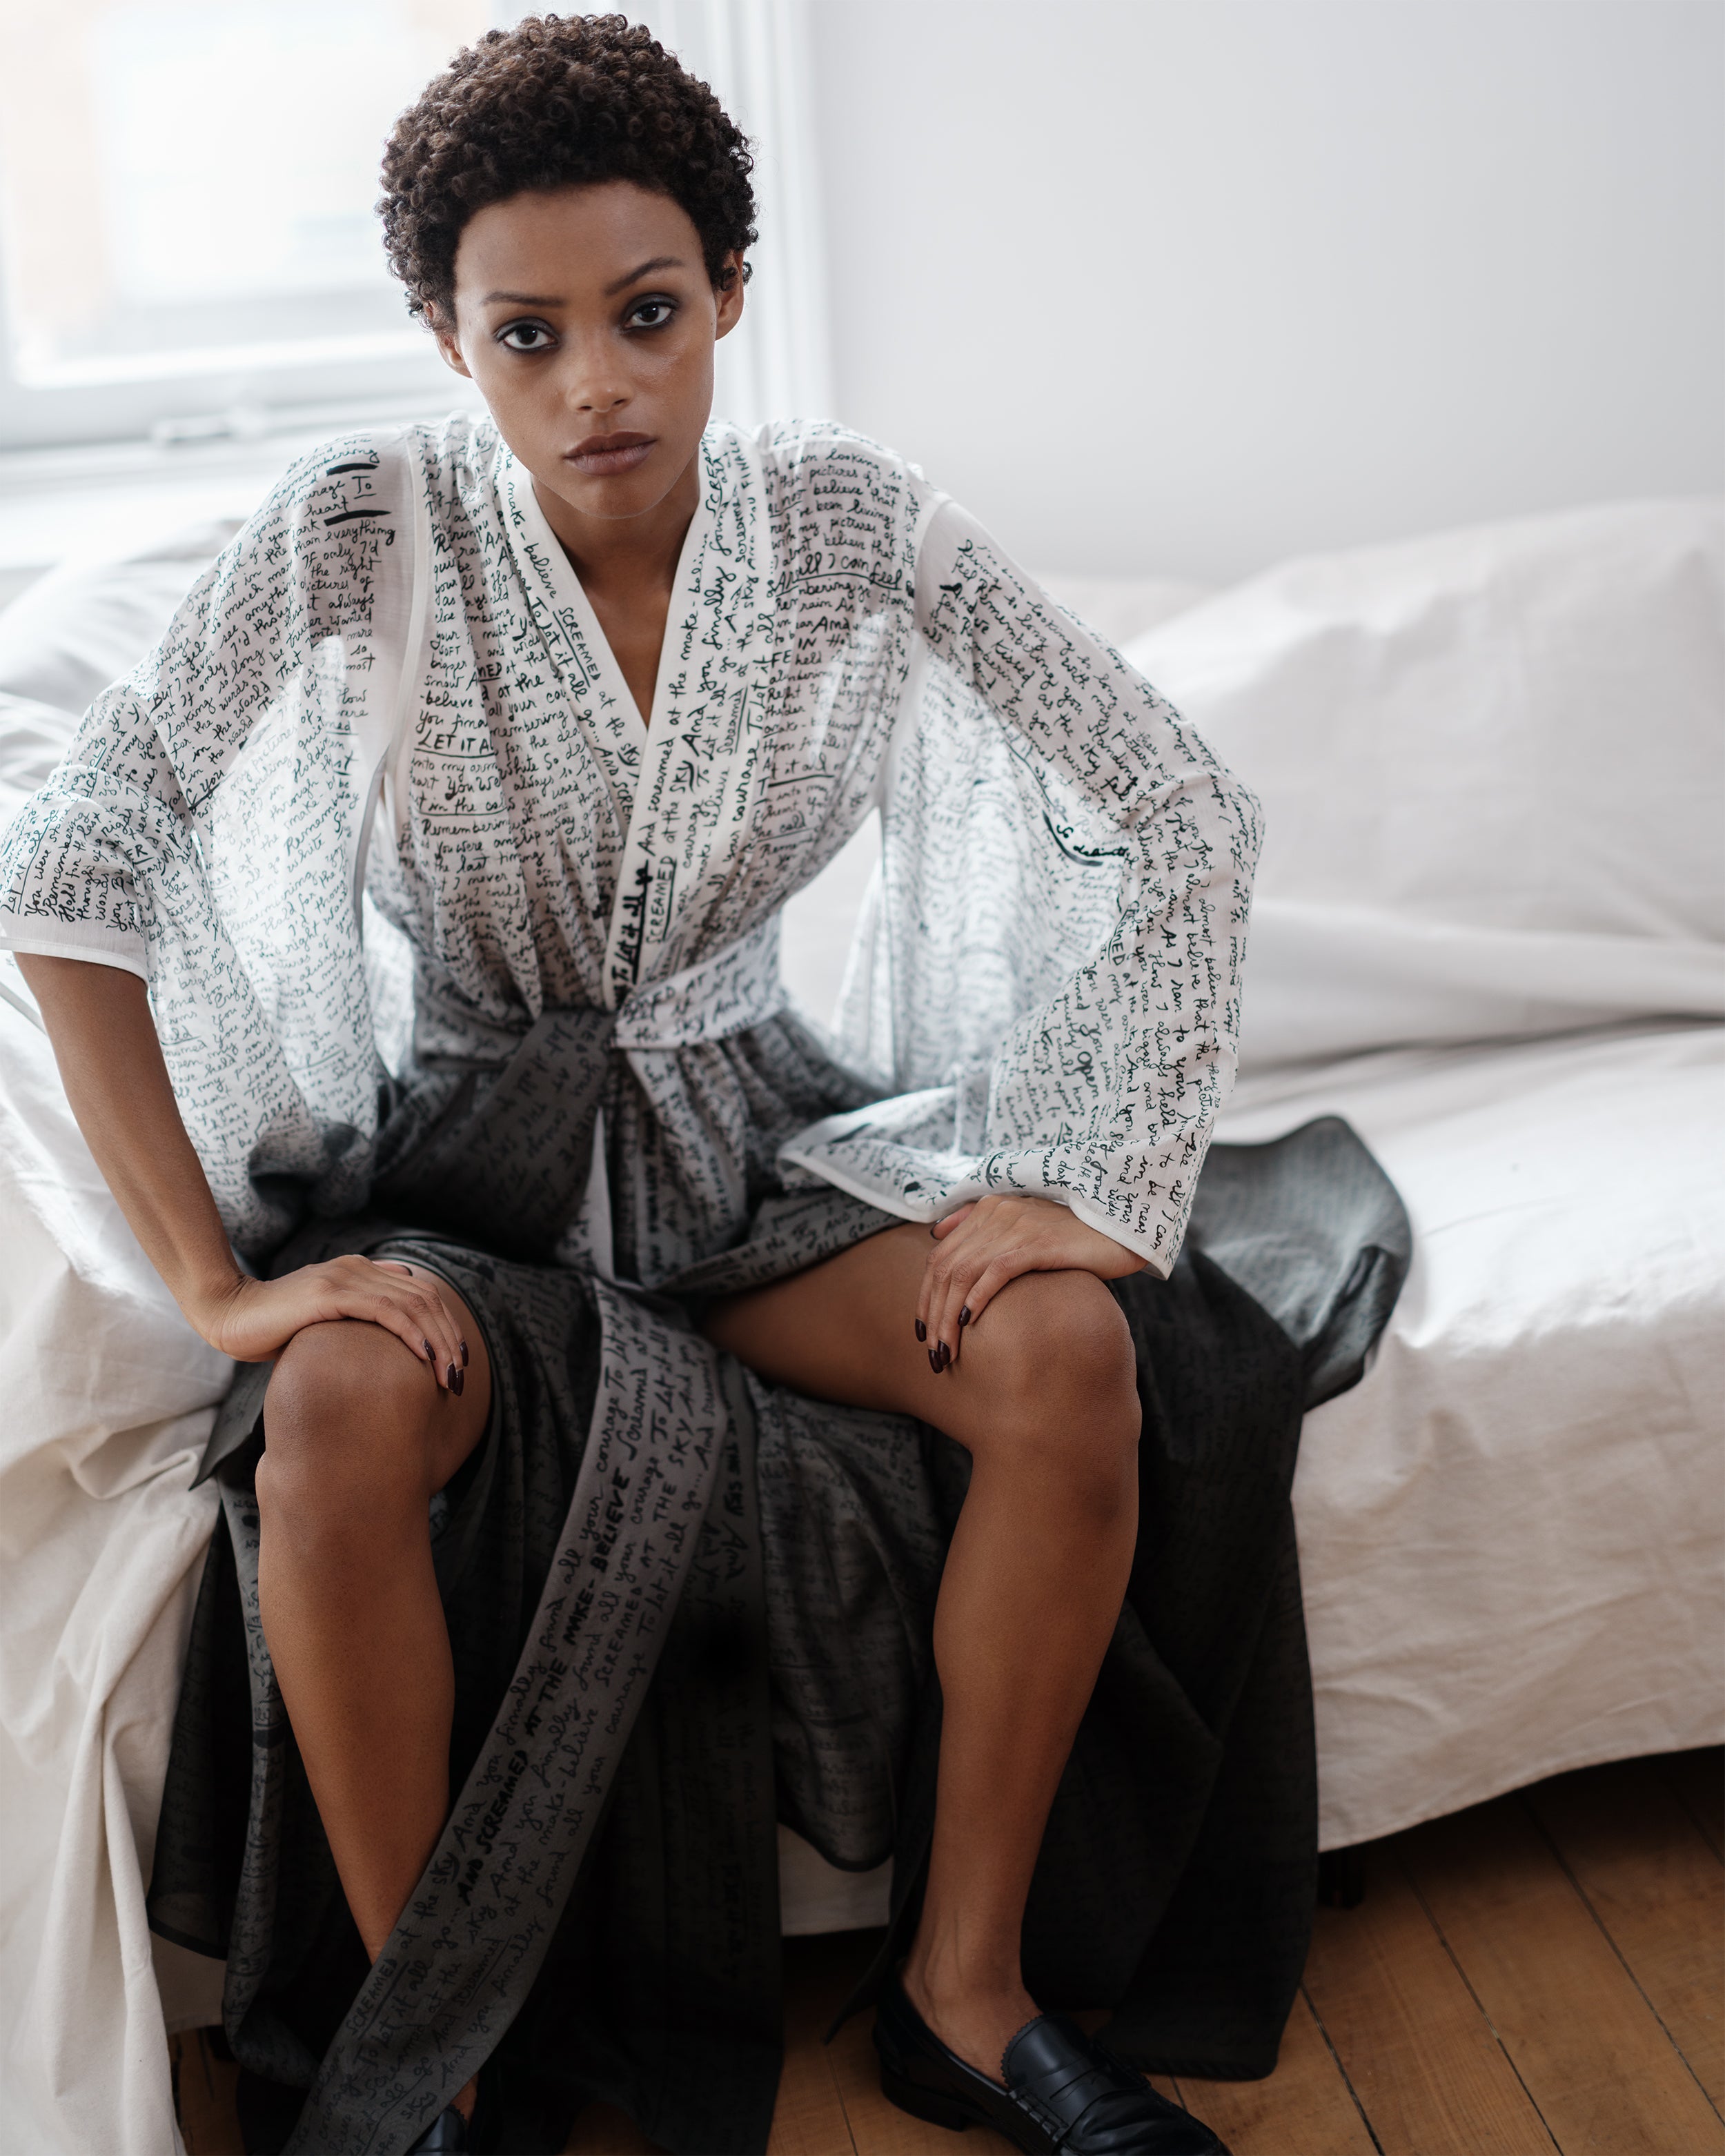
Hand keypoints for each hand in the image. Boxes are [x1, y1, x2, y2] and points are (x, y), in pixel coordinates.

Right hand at [191, 1257, 469, 1391]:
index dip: (446, 1326)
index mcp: (360, 1271)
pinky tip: (425, 1355)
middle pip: (425, 1298)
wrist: (228, 1316)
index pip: (421, 1294)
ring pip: (413, 1304)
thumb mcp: (324, 1322)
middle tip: (462, 1375)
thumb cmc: (273, 1328)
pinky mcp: (330, 1293)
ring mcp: (345, 1277)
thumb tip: (395, 1326)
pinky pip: (385, 1310)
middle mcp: (358, 1268)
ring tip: (451, 1374)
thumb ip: (356, 1318)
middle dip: (451, 1337)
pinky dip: (412, 1332)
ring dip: (439, 1340)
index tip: (458, 1361)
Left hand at [918, 1193, 1145, 1371]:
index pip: (940, 1257)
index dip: (926, 1296)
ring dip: (948, 1316)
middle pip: (945, 1268)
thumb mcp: (1024, 1228)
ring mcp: (1016, 1226)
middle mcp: (997, 1214)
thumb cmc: (1074, 1238)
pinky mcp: (1038, 1242)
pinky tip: (969, 1323)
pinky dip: (977, 1298)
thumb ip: (980, 1227)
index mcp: (989, 1210)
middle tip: (933, 1352)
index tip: (922, 1331)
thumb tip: (936, 1234)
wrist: (1123, 1231)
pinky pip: (996, 1271)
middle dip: (932, 1314)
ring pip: (963, 1273)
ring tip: (947, 1349)